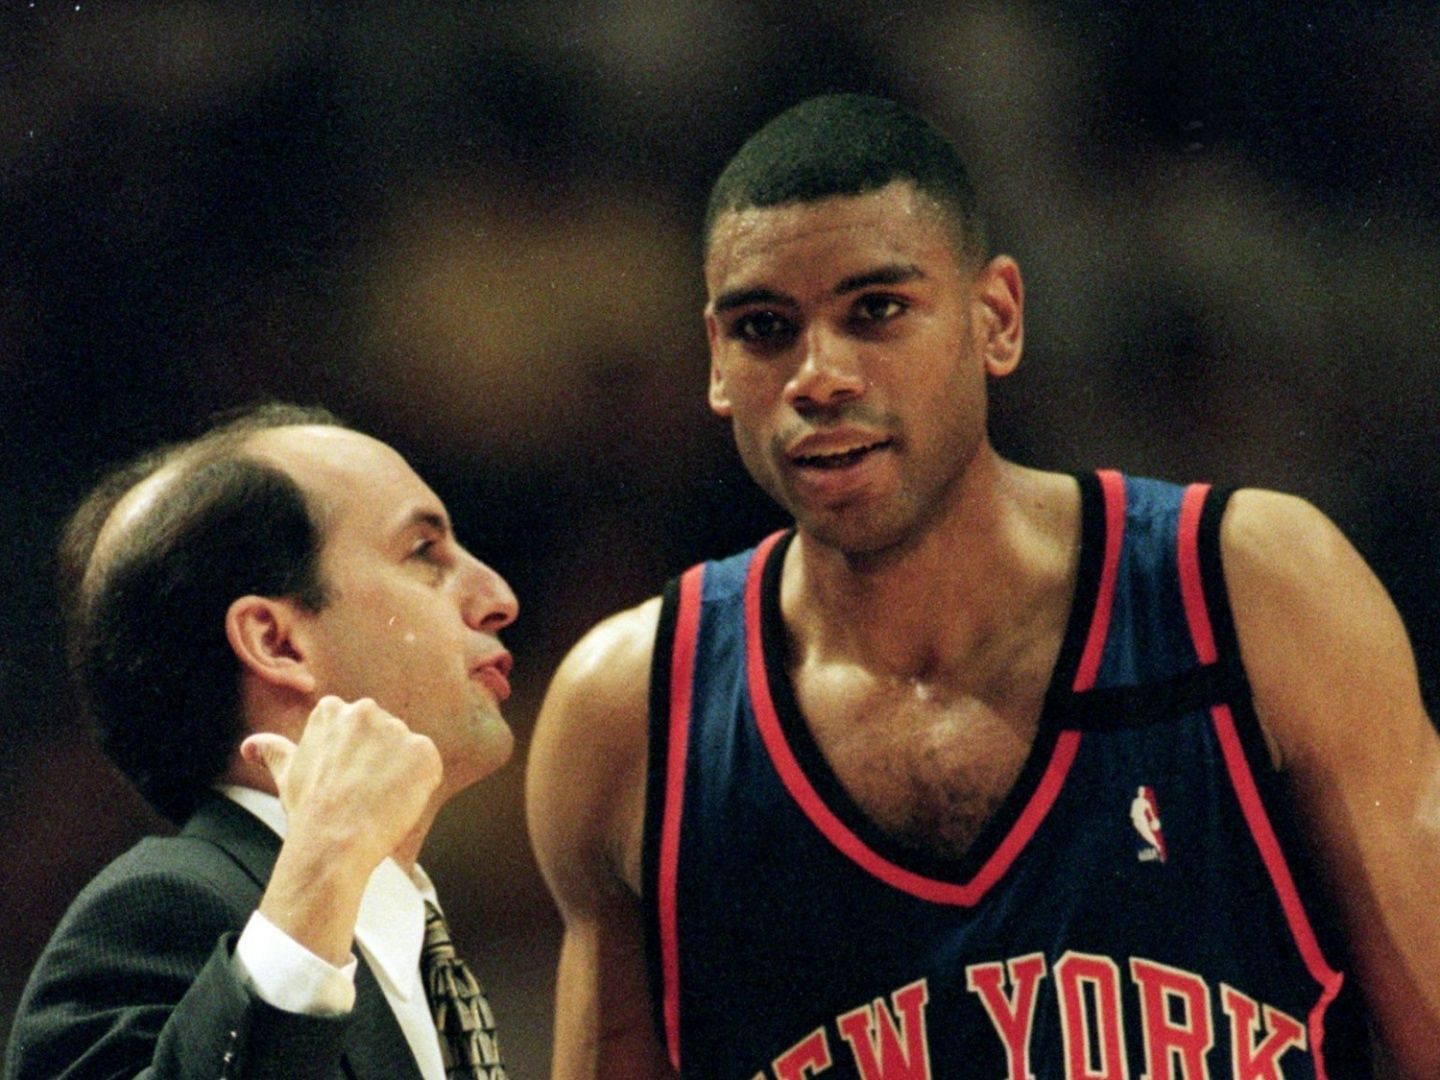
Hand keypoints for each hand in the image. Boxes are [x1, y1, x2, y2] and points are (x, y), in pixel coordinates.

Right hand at [243, 696, 442, 963]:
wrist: (334, 841)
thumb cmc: (310, 811)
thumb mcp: (287, 774)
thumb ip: (273, 751)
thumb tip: (250, 745)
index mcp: (334, 711)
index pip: (357, 728)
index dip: (354, 758)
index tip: (344, 779)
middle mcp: (366, 711)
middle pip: (384, 736)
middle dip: (378, 762)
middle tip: (361, 793)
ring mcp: (397, 730)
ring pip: (406, 752)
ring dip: (399, 774)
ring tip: (376, 800)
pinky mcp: (424, 751)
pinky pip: (428, 767)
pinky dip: (420, 786)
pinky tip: (396, 803)